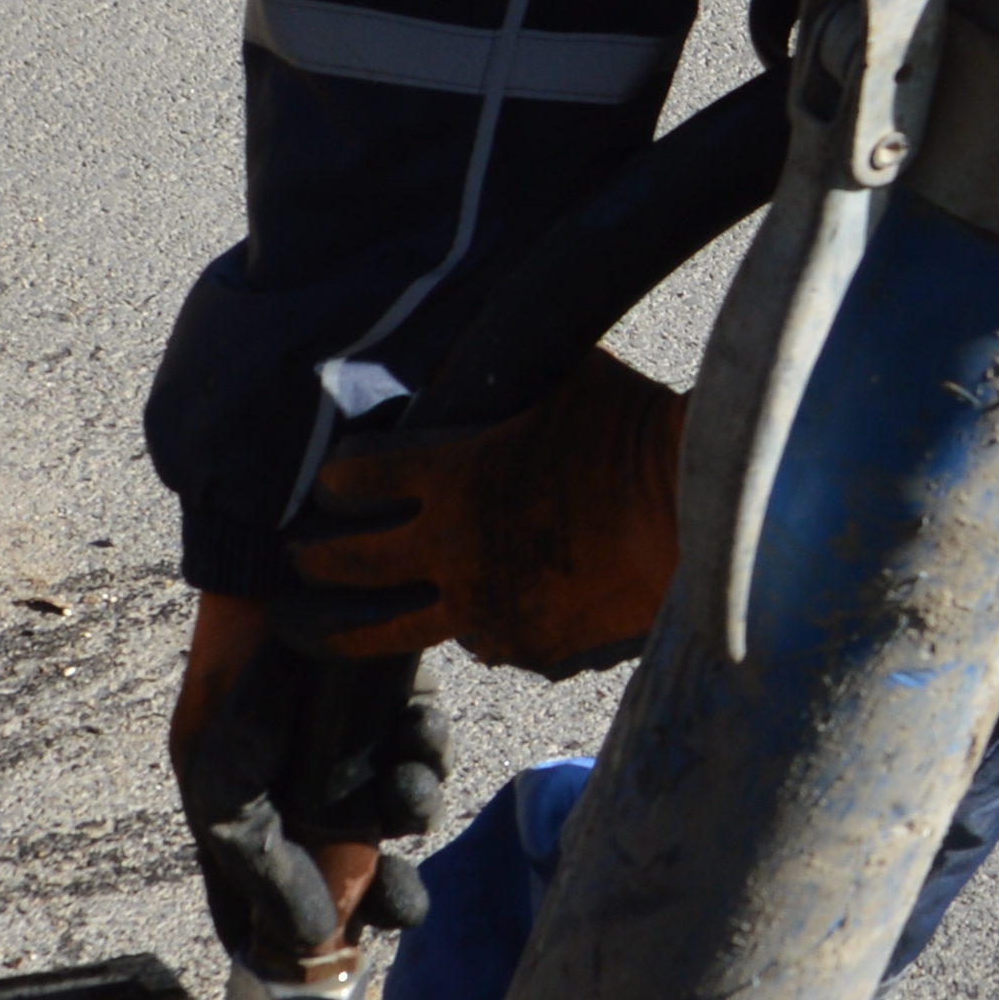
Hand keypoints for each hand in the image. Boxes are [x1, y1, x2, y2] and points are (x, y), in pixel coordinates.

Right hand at [169, 590, 445, 980]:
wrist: (282, 584)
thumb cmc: (238, 686)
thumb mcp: (224, 788)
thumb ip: (262, 869)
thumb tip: (309, 940)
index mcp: (251, 814)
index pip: (264, 901)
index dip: (290, 943)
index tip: (323, 977)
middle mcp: (305, 789)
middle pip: (354, 870)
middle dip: (382, 894)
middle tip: (403, 906)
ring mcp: (355, 751)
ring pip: (400, 816)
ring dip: (410, 812)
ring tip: (404, 791)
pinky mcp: (400, 714)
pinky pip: (428, 757)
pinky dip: (428, 754)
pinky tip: (415, 736)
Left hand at [281, 351, 689, 674]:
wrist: (702, 519)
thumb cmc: (640, 433)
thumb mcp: (568, 377)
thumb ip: (513, 379)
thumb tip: (500, 353)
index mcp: (450, 474)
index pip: (355, 478)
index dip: (337, 480)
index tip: (330, 485)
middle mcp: (450, 547)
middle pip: (347, 562)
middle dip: (311, 559)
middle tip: (295, 560)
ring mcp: (484, 606)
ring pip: (388, 628)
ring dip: (344, 627)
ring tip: (315, 631)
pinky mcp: (527, 646)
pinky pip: (479, 643)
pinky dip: (473, 629)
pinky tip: (467, 625)